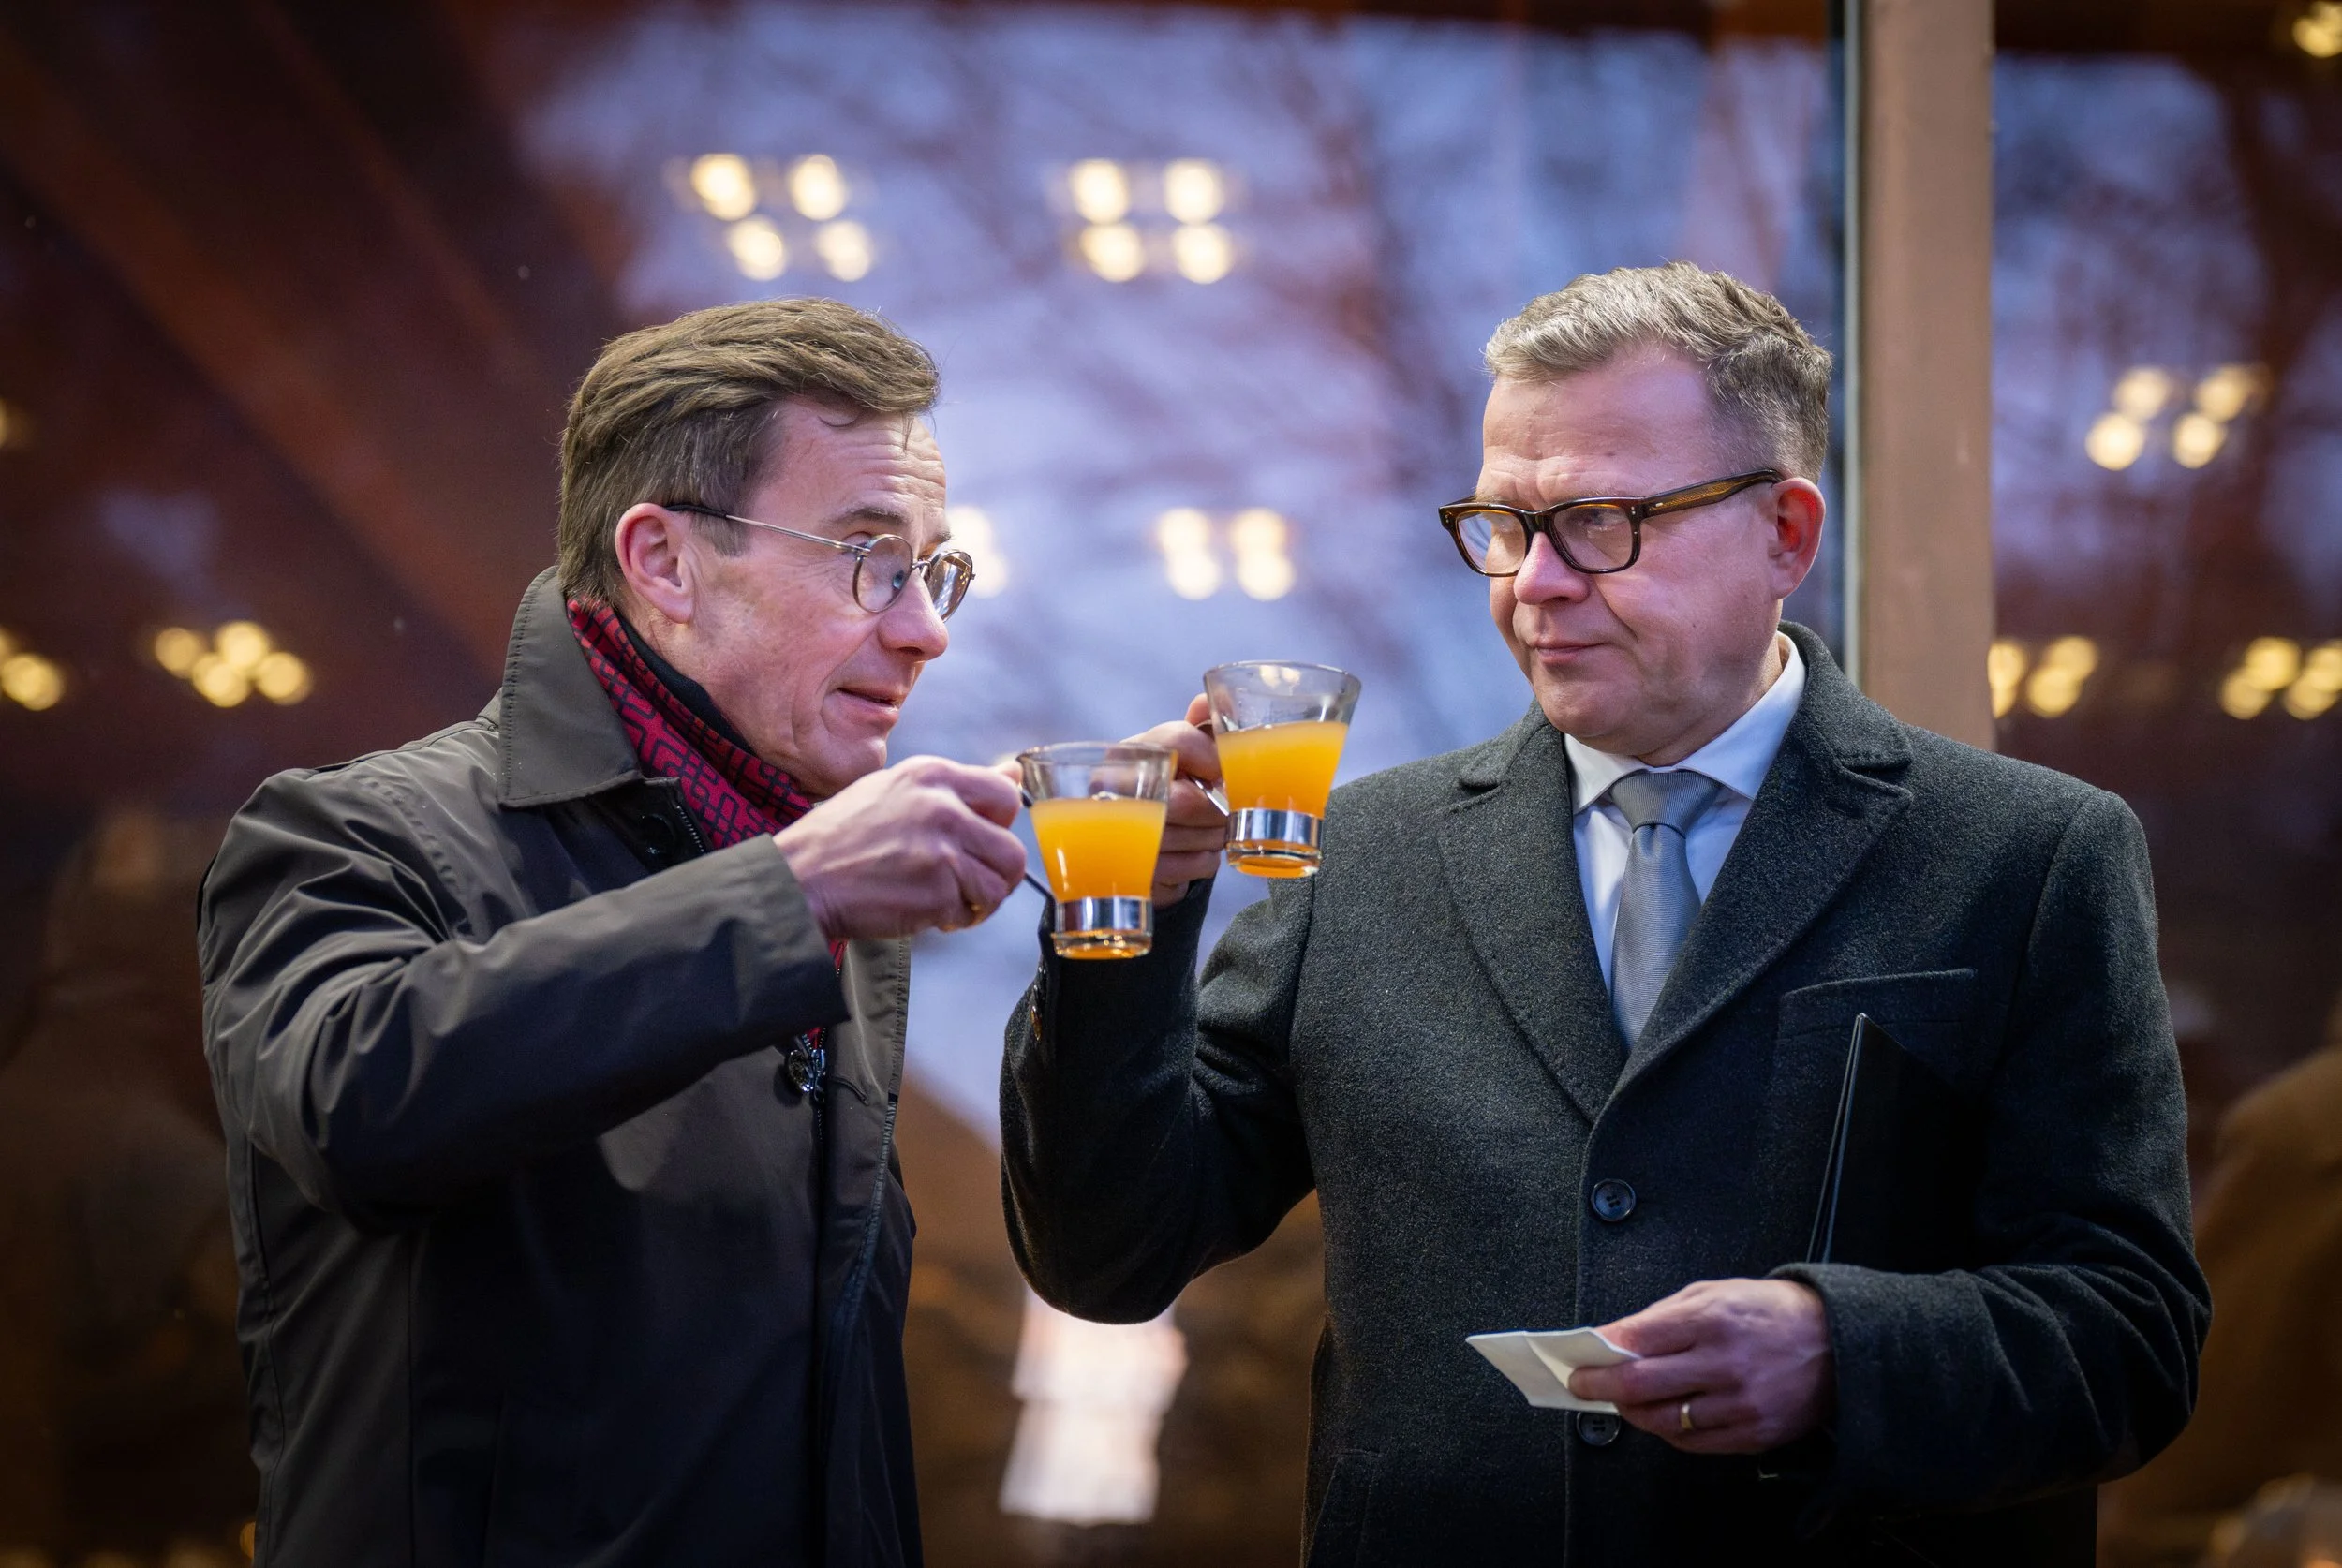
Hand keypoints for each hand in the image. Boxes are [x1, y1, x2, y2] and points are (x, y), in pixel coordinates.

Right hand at [774, 756, 1027, 939]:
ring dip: (979, 901)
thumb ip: (955, 787)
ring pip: (1000, 884)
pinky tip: (924, 911)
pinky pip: (970, 911)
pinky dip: (953, 919)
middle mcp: (943, 806)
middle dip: (996, 875)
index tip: (976, 843)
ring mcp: (942, 849)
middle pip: (1013, 849)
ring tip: (947, 901)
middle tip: (967, 884)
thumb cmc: (840, 839)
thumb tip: (1013, 774)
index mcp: (932, 774)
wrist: (799, 880)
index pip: (1005, 797)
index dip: (997, 827)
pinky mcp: (937, 889)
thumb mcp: (895, 790)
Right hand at [1125, 693, 1226, 905]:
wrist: (1124, 840)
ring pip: (1191, 841)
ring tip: (1211, 831)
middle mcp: (1113, 792)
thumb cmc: (1162, 785)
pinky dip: (1201, 863)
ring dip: (1214, 838)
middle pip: (1185, 802)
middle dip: (1218, 809)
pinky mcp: (1133, 876)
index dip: (1211, 757)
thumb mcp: (1178, 752)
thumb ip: (1199, 726)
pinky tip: (1194, 853)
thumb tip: (1210, 699)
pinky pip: (1187, 873)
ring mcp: (1119, 839)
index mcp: (1128, 753)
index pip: (1177, 742)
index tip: (1221, 771)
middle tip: (1225, 810)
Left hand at [1565, 1279, 1833, 1453]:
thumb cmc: (1771, 1312)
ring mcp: (1740, 1404)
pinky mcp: (1753, 1435)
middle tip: (1583, 1385)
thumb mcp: (1714, 1293)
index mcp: (1712, 1319)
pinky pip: (1694, 1444)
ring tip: (1623, 1402)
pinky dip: (1668, 1433)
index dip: (1600, 1353)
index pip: (1637, 1341)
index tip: (1580, 1358)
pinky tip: (1661, 1417)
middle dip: (1600, 1387)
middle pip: (1641, 1386)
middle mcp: (1724, 1364)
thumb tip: (1615, 1339)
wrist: (1837, 1343)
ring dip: (1633, 1413)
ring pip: (1664, 1421)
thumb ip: (1661, 1317)